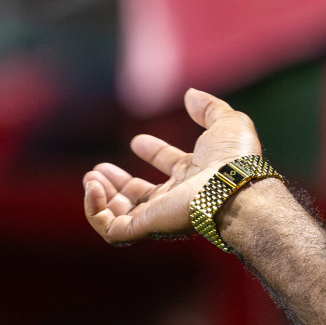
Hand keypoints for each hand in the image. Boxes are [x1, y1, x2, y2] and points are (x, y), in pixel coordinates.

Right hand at [83, 88, 262, 243]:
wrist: (233, 185)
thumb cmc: (234, 157)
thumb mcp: (226, 122)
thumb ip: (209, 108)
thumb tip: (190, 94)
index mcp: (196, 175)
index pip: (171, 167)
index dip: (154, 152)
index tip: (137, 140)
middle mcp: (178, 197)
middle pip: (143, 197)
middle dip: (118, 183)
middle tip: (97, 171)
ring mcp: (161, 214)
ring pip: (122, 216)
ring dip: (101, 198)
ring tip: (91, 178)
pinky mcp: (147, 226)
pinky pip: (111, 229)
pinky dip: (94, 211)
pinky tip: (93, 187)